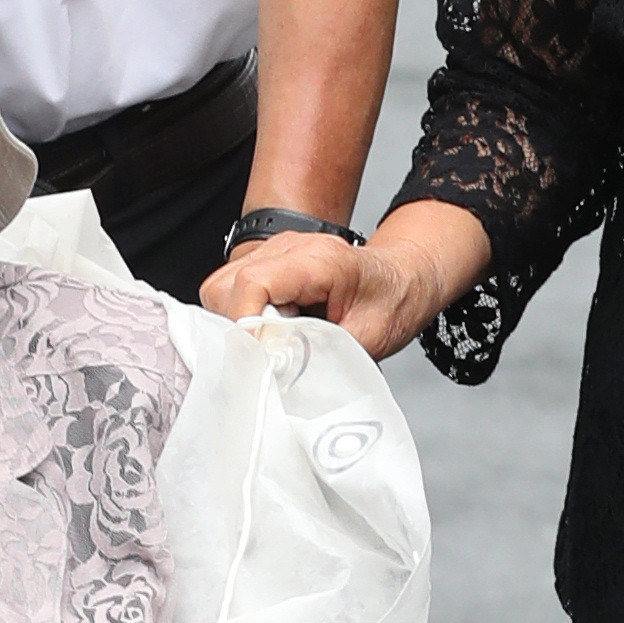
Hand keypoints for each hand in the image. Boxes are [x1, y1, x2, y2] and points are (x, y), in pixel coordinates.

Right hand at [199, 202, 491, 362]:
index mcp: (317, 260)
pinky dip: (240, 318)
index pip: (252, 285)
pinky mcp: (265, 265)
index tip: (256, 358)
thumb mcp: (367, 337)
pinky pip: (229, 292)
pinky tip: (269, 330)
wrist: (403, 278)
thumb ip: (322, 353)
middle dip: (237, 330)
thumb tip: (279, 374)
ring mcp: (272, 253)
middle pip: (226, 288)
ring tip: (273, 339)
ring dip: (236, 324)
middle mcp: (287, 248)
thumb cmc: (391, 301)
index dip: (244, 326)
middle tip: (270, 353)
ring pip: (219, 291)